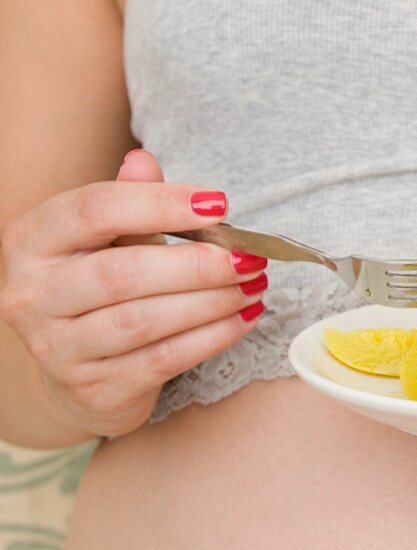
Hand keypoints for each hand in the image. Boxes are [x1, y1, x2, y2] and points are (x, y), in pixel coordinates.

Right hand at [0, 150, 268, 438]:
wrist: (78, 372)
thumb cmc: (98, 290)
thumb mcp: (105, 239)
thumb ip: (126, 198)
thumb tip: (145, 160)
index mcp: (31, 241)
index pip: (94, 211)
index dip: (161, 204)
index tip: (220, 204)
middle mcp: (31, 295)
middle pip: (123, 273)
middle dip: (198, 264)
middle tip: (250, 257)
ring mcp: (57, 348)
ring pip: (145, 321)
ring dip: (211, 302)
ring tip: (253, 287)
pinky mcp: (93, 389)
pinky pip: (162, 360)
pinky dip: (211, 338)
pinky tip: (242, 319)